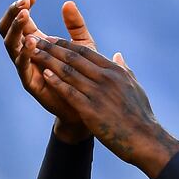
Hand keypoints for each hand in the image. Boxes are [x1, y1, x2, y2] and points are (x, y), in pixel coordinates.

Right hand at [0, 0, 95, 142]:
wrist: (87, 105)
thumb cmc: (83, 75)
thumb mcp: (81, 46)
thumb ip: (75, 26)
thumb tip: (68, 2)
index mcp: (36, 42)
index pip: (20, 19)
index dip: (22, 5)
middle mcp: (26, 54)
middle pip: (7, 29)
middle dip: (13, 14)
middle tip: (23, 3)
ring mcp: (26, 68)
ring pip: (10, 46)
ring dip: (16, 30)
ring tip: (24, 16)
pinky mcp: (31, 83)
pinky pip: (22, 67)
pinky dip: (25, 54)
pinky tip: (32, 43)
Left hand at [27, 37, 178, 178]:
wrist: (145, 139)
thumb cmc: (141, 115)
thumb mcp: (135, 87)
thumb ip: (124, 69)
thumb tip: (117, 55)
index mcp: (115, 72)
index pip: (86, 52)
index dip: (66, 44)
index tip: (51, 39)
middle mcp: (106, 79)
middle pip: (73, 58)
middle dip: (52, 48)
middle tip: (34, 41)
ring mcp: (98, 94)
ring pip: (68, 72)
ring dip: (48, 61)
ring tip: (33, 54)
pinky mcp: (91, 110)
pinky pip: (69, 92)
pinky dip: (56, 82)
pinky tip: (44, 75)